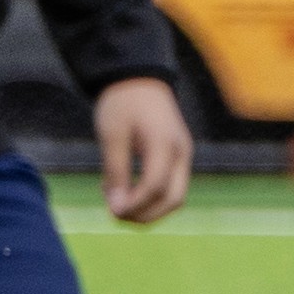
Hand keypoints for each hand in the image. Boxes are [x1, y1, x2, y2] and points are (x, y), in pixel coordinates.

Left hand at [93, 72, 193, 228]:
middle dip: (145, 215)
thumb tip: (117, 208)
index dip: (134, 205)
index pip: (155, 187)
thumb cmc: (122, 103)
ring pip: (174, 197)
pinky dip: (150, 198)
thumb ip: (116, 171)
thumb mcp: (112, 134)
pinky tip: (124, 190)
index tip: (111, 210)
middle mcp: (181, 153)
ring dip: (148, 209)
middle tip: (114, 214)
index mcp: (165, 144)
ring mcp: (183, 156)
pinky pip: (170, 188)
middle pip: (173, 200)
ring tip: (116, 202)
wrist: (138, 79)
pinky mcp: (177, 158)